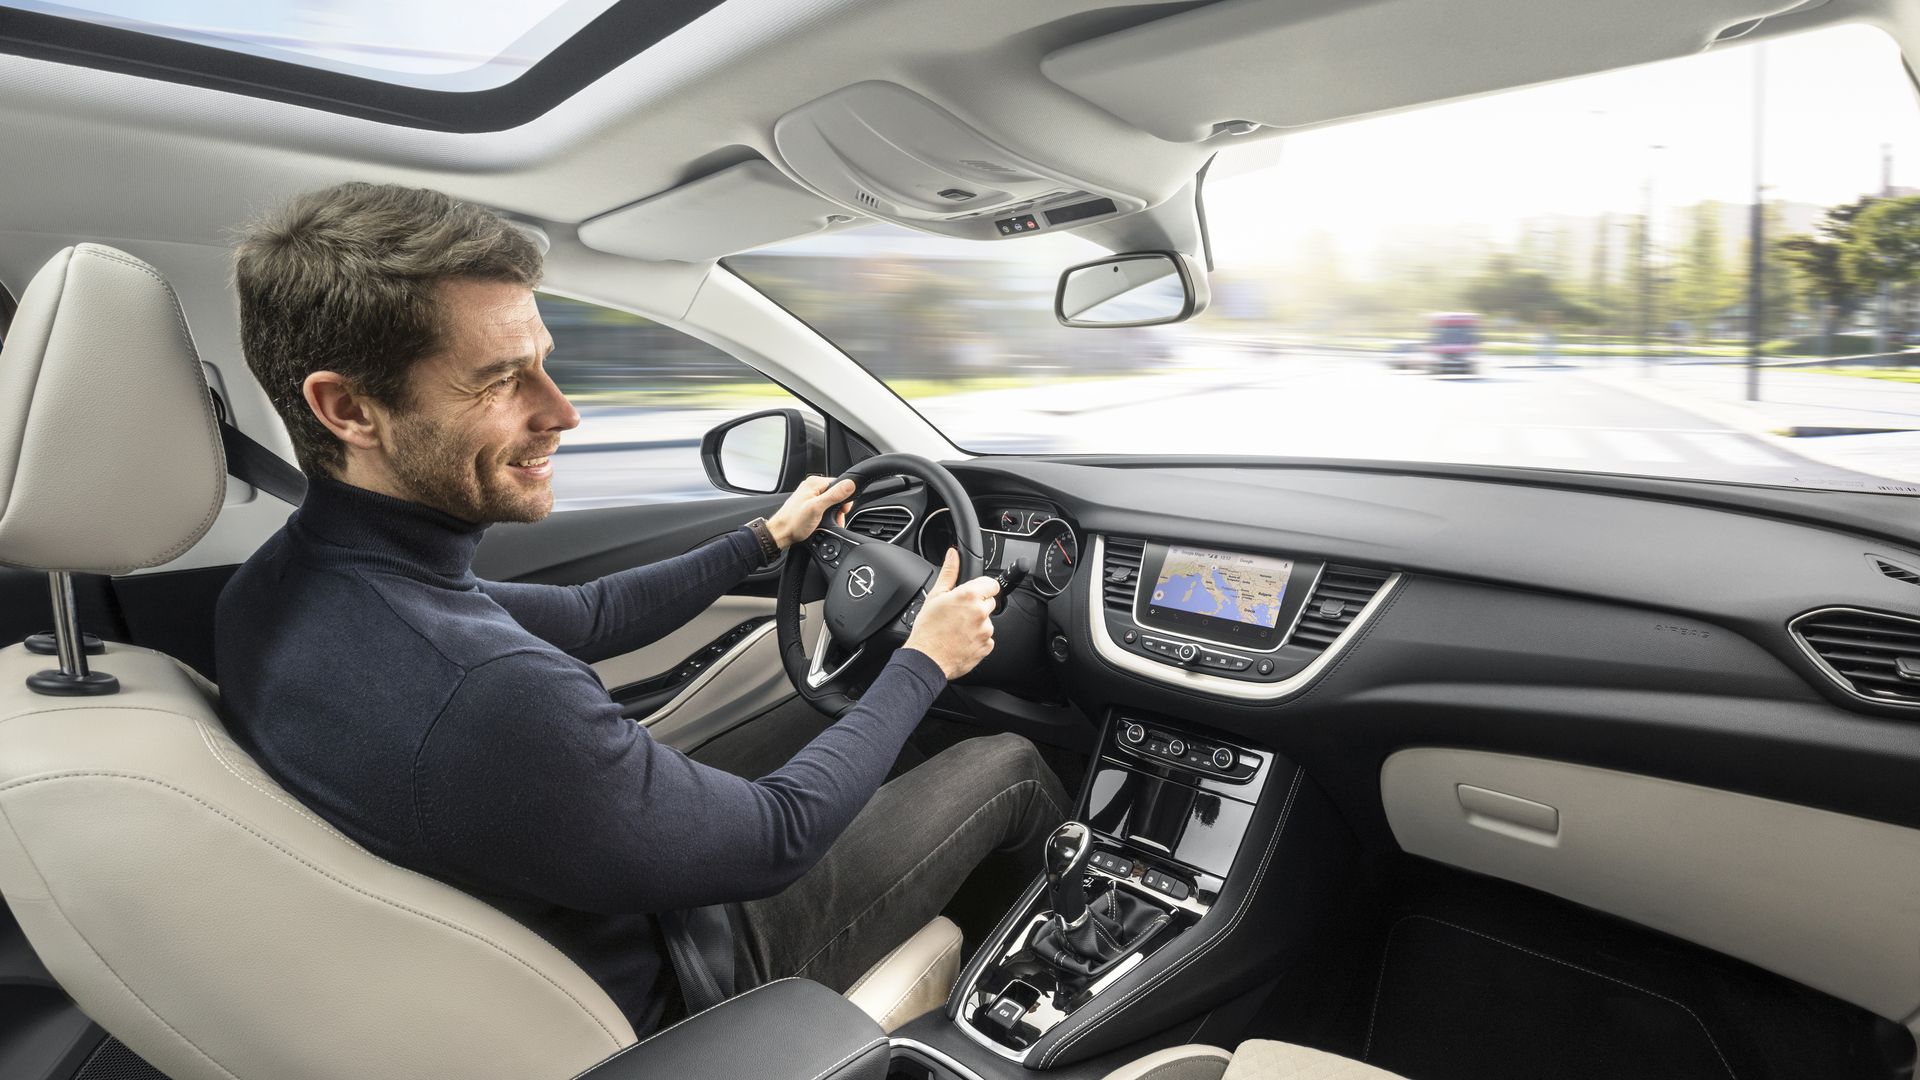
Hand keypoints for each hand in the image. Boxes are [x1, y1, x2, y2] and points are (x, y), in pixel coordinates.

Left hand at [767, 475, 855, 548]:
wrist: (780, 534)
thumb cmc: (793, 522)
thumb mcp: (817, 508)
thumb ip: (834, 495)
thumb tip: (850, 484)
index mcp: (814, 483)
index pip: (839, 484)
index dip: (844, 498)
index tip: (842, 510)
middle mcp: (811, 486)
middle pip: (836, 493)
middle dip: (838, 508)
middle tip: (834, 519)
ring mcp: (809, 495)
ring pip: (830, 502)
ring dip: (832, 514)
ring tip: (825, 523)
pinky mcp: (808, 504)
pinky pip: (823, 507)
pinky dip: (825, 515)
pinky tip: (821, 522)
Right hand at [904, 549, 999, 679]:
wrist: (927, 659)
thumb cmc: (928, 629)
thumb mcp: (935, 595)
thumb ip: (949, 572)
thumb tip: (953, 554)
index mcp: (970, 596)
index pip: (991, 584)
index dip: (981, 587)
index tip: (972, 594)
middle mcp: (981, 612)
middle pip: (990, 602)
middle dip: (977, 605)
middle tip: (958, 613)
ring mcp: (986, 631)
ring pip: (987, 621)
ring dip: (977, 623)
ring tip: (957, 629)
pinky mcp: (987, 646)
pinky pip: (986, 638)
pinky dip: (977, 639)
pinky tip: (961, 640)